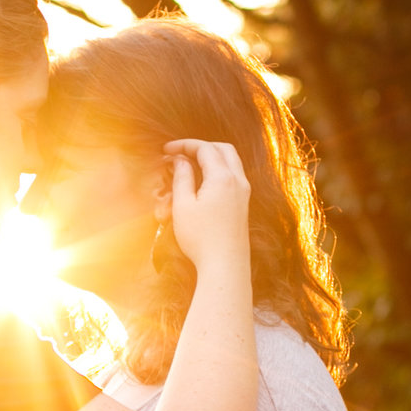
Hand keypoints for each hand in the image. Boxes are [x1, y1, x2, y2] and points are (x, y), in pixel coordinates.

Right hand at [159, 139, 250, 274]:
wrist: (225, 265)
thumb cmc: (201, 238)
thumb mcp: (183, 205)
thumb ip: (182, 177)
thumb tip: (181, 160)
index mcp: (222, 177)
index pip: (204, 149)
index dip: (184, 145)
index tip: (166, 149)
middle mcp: (238, 181)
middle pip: (223, 149)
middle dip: (201, 146)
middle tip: (181, 153)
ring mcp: (243, 192)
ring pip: (231, 161)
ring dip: (212, 157)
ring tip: (191, 164)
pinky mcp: (243, 204)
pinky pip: (234, 175)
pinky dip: (219, 169)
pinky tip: (204, 181)